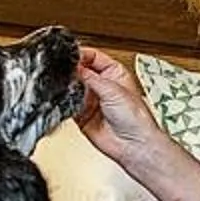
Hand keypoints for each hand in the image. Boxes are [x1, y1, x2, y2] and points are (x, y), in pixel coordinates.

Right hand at [74, 43, 199, 200]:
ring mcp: (91, 100)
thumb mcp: (112, 90)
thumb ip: (90, 77)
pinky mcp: (81, 115)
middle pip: (79, 71)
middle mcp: (102, 85)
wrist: (134, 145)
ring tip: (65, 86)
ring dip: (66, 86)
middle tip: (64, 72)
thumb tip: (74, 66)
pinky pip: (67, 104)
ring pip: (72, 87)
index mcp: (114, 73)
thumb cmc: (136, 118)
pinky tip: (64, 99)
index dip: (80, 55)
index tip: (69, 57)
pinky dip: (63, 101)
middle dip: (71, 71)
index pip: (92, 57)